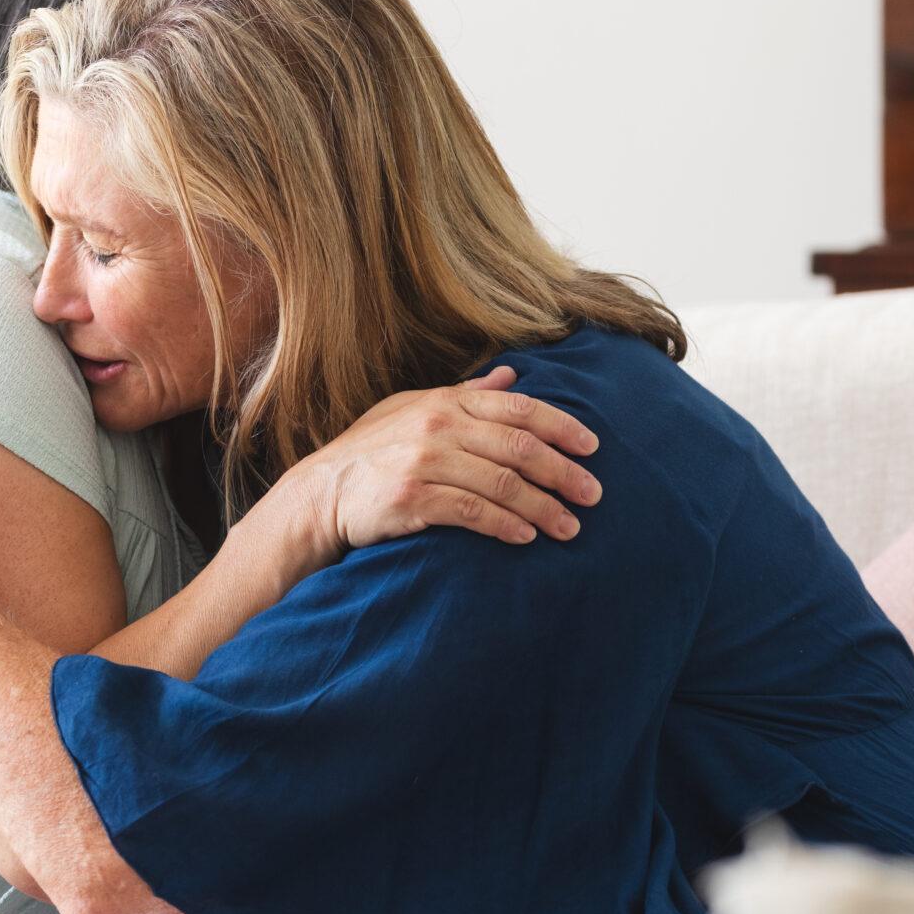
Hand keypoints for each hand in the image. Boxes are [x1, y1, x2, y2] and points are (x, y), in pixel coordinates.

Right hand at [290, 366, 600, 563]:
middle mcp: (439, 426)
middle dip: (564, 473)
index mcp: (446, 402)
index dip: (562, 427)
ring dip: (544, 508)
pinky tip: (527, 537)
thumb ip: (466, 394)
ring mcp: (425, 462)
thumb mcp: (413, 410)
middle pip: (520, 447)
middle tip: (594, 496)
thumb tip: (511, 375)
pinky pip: (473, 513)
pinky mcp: (412, 499)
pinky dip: (506, 525)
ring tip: (570, 528)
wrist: (319, 494)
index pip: (519, 408)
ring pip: (503, 483)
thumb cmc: (371, 452)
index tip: (592, 449)